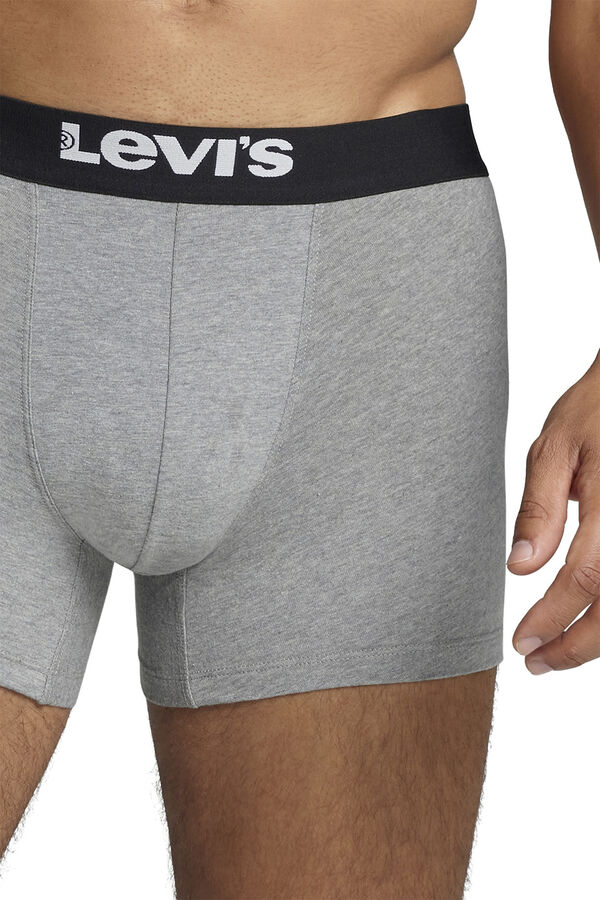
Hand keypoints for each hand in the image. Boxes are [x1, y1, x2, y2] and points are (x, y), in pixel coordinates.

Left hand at [508, 352, 599, 673]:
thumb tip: (521, 568)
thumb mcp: (556, 446)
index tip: (522, 644)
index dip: (552, 620)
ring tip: (562, 651)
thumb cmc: (598, 407)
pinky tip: (592, 619)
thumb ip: (539, 509)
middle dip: (578, 647)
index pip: (583, 580)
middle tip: (538, 664)